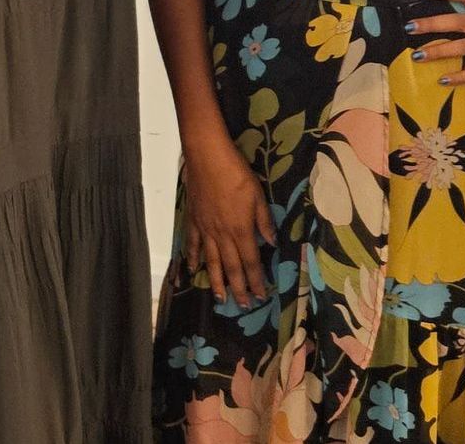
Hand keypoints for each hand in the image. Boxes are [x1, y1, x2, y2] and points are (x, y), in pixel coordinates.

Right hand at [179, 137, 274, 307]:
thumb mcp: (257, 195)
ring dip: (217, 281)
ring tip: (221, 299)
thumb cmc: (236, 174)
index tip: (260, 296)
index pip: (250, 261)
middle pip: (231, 267)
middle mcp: (222, 235)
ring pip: (211, 261)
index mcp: (241, 230)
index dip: (256, 281)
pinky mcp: (193, 220)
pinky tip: (193, 270)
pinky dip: (193, 258)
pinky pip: (193, 244)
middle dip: (239, 288)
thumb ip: (263, 221)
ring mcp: (205, 229)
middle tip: (243, 305)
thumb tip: (271, 244)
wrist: (207, 158)